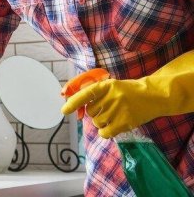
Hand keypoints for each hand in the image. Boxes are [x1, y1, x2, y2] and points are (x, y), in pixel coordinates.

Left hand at [61, 51, 193, 138]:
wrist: (154, 95)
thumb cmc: (129, 91)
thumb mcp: (111, 86)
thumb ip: (95, 94)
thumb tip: (75, 106)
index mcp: (105, 86)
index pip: (84, 95)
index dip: (72, 103)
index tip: (64, 111)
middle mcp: (110, 97)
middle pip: (90, 112)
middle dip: (96, 113)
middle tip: (109, 108)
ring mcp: (118, 110)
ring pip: (97, 123)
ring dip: (102, 122)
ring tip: (115, 115)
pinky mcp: (125, 122)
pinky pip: (105, 133)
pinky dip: (106, 132)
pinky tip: (114, 126)